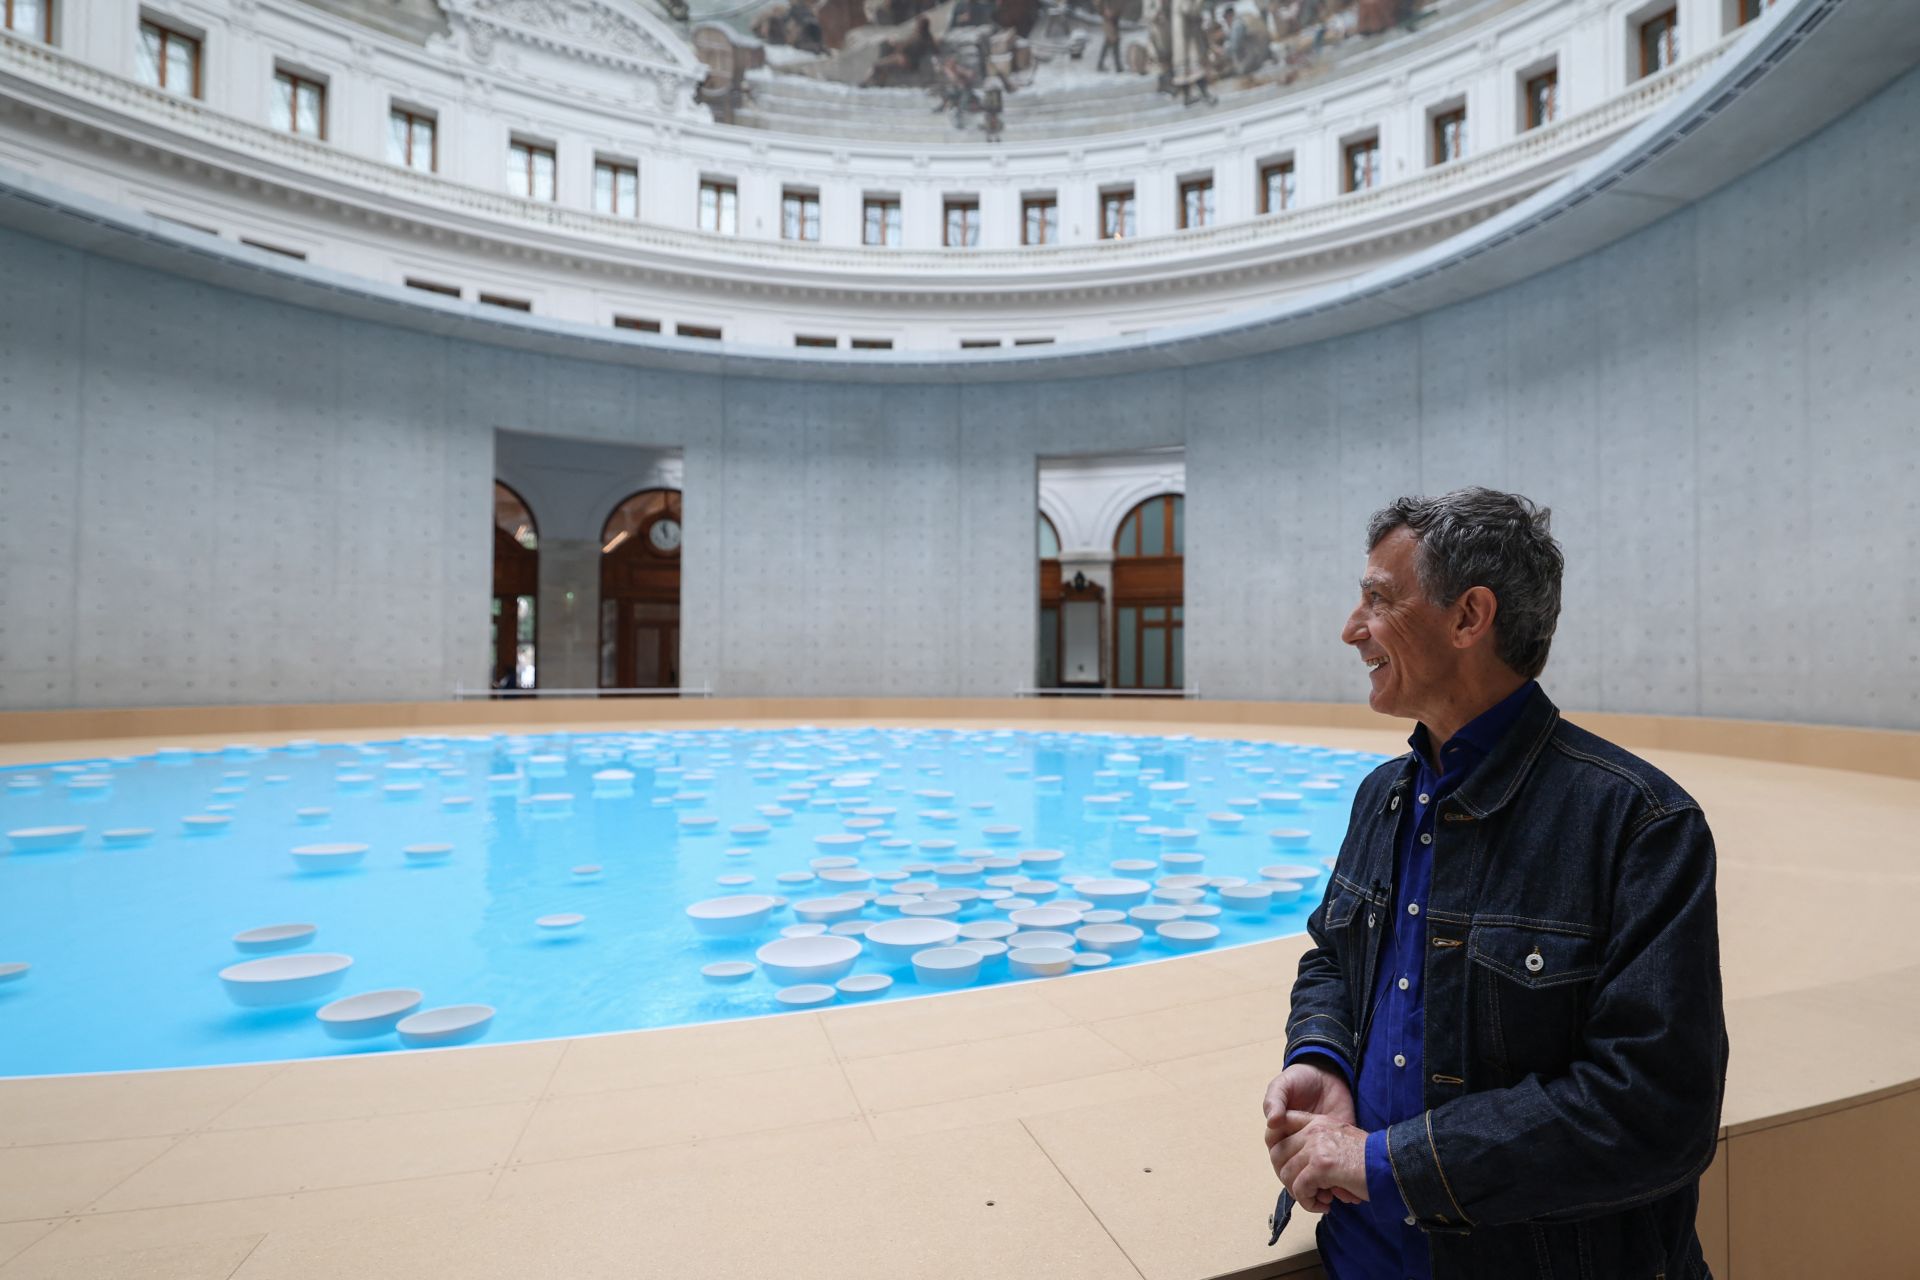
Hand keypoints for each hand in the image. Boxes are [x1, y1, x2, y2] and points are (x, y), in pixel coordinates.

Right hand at [1260, 1062, 1361, 1212]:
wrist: (1328, 1074)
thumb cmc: (1300, 1078)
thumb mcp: (1283, 1084)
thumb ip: (1275, 1100)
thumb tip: (1272, 1121)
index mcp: (1280, 1133)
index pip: (1278, 1159)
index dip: (1284, 1170)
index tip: (1293, 1174)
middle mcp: (1297, 1145)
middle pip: (1295, 1174)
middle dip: (1303, 1185)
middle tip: (1314, 1191)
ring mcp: (1317, 1150)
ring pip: (1314, 1179)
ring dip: (1320, 1190)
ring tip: (1329, 1196)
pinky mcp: (1335, 1151)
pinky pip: (1334, 1173)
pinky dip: (1338, 1186)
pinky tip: (1344, 1192)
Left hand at [1268, 1110, 1369, 1212]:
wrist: (1392, 1166)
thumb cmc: (1372, 1160)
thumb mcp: (1342, 1140)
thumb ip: (1319, 1146)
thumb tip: (1298, 1170)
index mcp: (1318, 1121)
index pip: (1282, 1123)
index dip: (1278, 1145)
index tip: (1288, 1166)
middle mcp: (1314, 1130)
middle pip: (1278, 1154)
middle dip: (1288, 1178)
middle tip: (1306, 1191)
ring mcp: (1316, 1146)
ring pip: (1286, 1173)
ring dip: (1299, 1193)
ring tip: (1319, 1200)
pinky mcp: (1321, 1166)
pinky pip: (1299, 1189)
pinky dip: (1308, 1202)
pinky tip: (1324, 1205)